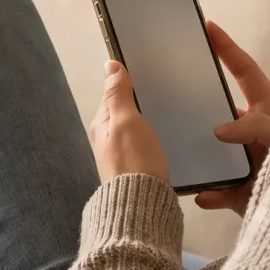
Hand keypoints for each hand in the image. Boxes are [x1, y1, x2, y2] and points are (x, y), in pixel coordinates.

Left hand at [88, 59, 169, 184]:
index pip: (112, 93)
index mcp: (100, 124)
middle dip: (138, 101)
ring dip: (147, 118)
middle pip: (123, 112)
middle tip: (163, 88)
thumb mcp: (125, 121)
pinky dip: (151, 134)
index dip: (127, 81)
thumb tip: (109, 64)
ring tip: (168, 108)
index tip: (147, 70)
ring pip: (134, 128)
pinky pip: (142, 143)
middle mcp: (106, 139)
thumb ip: (118, 94)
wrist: (143, 205)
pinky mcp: (135, 167)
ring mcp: (120, 154)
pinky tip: (165, 133)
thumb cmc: (134, 159)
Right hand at [194, 21, 269, 214]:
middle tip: (171, 100)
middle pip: (219, 116)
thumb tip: (219, 130)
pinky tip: (203, 195)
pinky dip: (210, 194)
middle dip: (197, 111)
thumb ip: (256, 126)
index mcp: (269, 111)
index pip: (244, 72)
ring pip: (212, 157)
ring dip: (199, 160)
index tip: (209, 27)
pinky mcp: (242, 193)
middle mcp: (254, 135)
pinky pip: (217, 191)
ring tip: (177, 156)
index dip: (227, 49)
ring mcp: (247, 164)